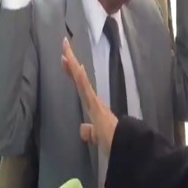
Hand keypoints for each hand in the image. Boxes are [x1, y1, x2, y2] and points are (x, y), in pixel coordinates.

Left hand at [61, 37, 117, 153]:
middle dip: (71, 61)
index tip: (65, 58)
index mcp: (92, 104)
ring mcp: (94, 101)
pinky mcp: (96, 105)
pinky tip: (77, 68)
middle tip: (64, 43)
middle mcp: (93, 99)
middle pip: (78, 78)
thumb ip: (90, 132)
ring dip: (73, 65)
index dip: (72, 71)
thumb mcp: (96, 136)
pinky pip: (86, 89)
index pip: (79, 85)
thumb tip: (84, 129)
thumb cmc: (113, 140)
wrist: (123, 144)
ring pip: (81, 80)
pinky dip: (81, 78)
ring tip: (66, 50)